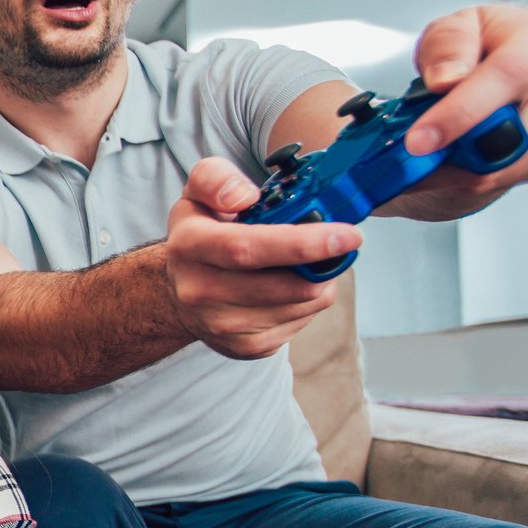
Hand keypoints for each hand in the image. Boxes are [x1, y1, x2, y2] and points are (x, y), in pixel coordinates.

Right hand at [163, 159, 360, 359]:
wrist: (179, 291)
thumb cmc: (201, 233)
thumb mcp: (198, 194)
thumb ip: (217, 179)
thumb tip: (246, 197)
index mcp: (190, 246)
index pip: (247, 249)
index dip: (303, 244)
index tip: (348, 235)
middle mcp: (200, 291)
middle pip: (286, 284)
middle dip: (326, 264)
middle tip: (341, 241)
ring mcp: (222, 325)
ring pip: (302, 303)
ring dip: (318, 279)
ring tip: (303, 262)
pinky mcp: (244, 348)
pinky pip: (300, 322)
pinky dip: (308, 301)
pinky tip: (290, 285)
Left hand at [388, 3, 527, 218]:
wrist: (526, 60)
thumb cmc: (492, 43)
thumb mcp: (458, 26)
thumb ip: (447, 46)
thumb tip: (446, 79)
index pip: (506, 78)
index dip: (459, 114)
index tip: (419, 140)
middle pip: (507, 135)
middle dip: (450, 150)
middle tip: (410, 152)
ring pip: (505, 167)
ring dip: (457, 166)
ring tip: (434, 147)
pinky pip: (511, 178)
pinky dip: (474, 174)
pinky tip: (463, 153)